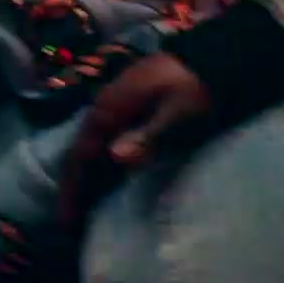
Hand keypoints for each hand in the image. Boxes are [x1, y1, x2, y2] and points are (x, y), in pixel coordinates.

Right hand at [60, 53, 213, 225]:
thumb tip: (114, 157)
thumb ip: (147, 135)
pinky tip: (108, 179)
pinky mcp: (130, 109)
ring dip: (88, 177)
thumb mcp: (176, 113)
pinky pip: (107, 141)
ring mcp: (116, 107)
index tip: (67, 222)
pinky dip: (103, 164)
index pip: (80, 156)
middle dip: (76, 187)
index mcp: (109, 110)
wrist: (215, 59)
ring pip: (93, 148)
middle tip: (72, 223)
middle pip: (81, 153)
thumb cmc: (196, 88)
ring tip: (85, 207)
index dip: (73, 189)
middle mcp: (104, 108)